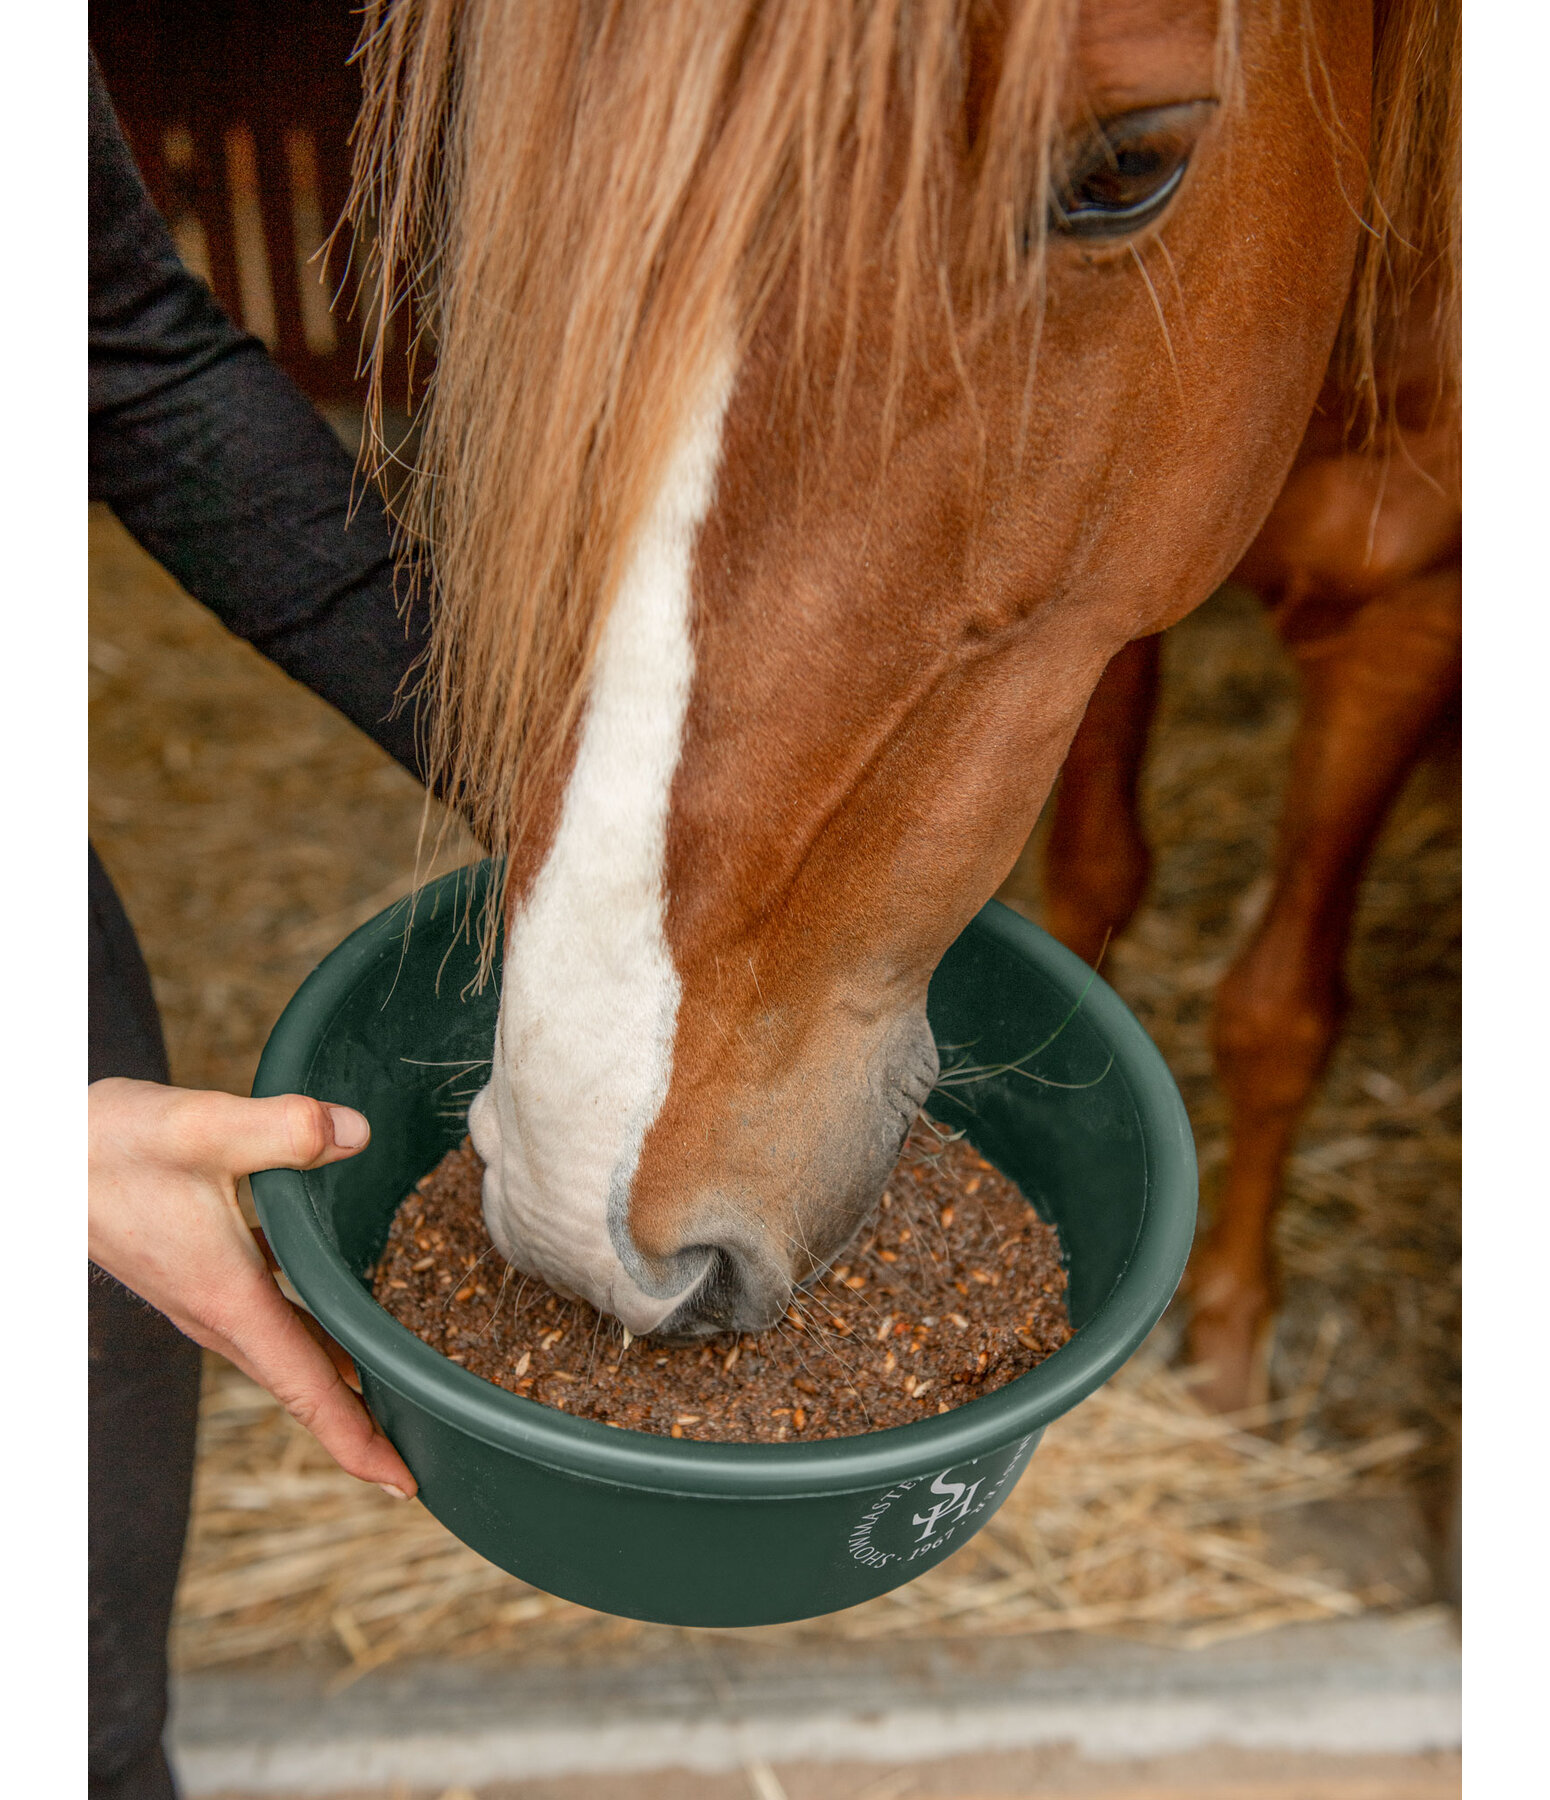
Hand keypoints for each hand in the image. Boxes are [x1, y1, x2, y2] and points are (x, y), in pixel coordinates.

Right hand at [88, 1077, 416, 1498]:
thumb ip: (285, 1129)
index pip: (305, 1389)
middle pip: (304, 1384)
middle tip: (428, 1446)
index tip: (407, 1483)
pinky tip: (341, 1300)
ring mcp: (206, 1297)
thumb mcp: (202, 1127)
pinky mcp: (200, 1271)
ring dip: (339, 1373)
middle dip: (363, 1421)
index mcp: (228, 1299)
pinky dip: (312, 1325)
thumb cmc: (108, 1147)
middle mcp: (218, 1313)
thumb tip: (358, 1134)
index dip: (358, 1439)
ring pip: (288, 1349)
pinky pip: (271, 1315)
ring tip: (397, 1382)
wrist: (43, 1156)